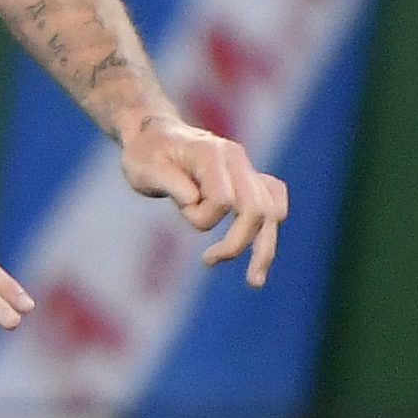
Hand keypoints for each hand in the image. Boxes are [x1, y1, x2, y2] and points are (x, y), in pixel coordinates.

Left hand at [119, 117, 289, 286]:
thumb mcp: (143, 168)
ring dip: (265, 248)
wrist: (153, 135)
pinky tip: (263, 250)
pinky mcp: (249, 178)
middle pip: (256, 208)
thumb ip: (170, 184)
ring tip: (254, 281)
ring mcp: (245, 167)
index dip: (202, 216)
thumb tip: (195, 203)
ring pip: (272, 210)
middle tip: (209, 260)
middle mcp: (235, 158)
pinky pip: (275, 201)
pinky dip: (271, 227)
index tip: (182, 211)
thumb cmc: (145, 154)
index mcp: (210, 152)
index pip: (223, 199)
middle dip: (238, 243)